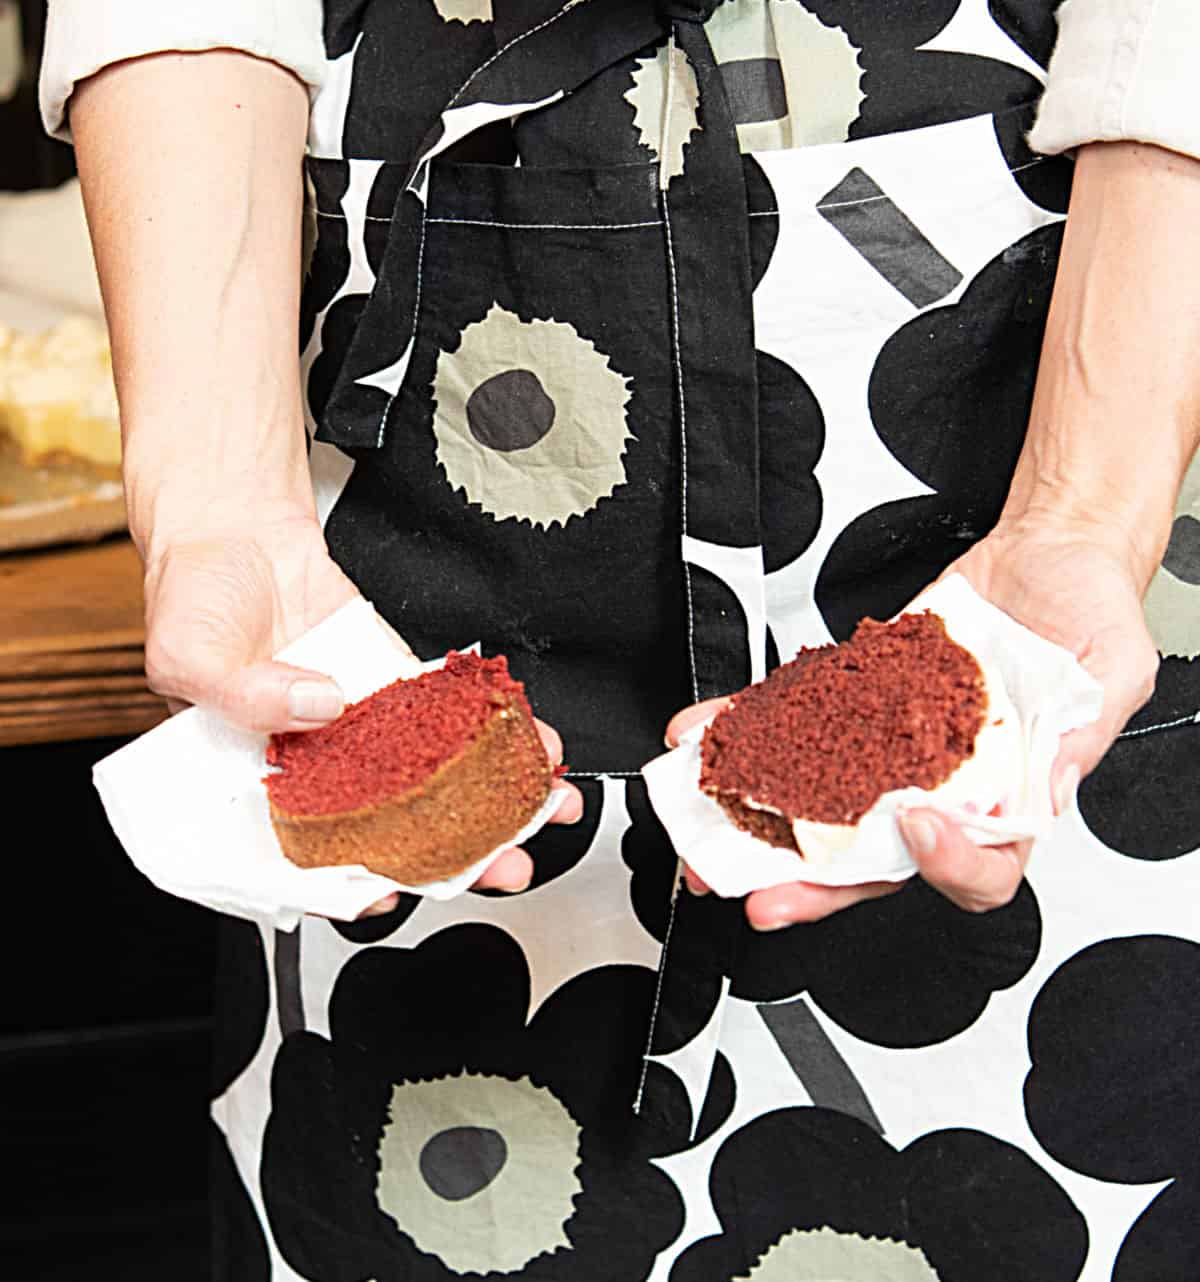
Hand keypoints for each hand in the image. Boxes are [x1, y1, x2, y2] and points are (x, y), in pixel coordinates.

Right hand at [143, 510, 581, 910]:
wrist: (236, 530)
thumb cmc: (193, 600)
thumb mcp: (189, 655)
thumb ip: (246, 694)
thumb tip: (321, 706)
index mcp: (261, 778)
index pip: (312, 850)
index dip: (354, 879)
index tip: (394, 891)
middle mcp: (321, 762)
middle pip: (393, 824)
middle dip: (455, 848)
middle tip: (504, 861)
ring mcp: (364, 725)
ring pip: (432, 776)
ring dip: (489, 794)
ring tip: (541, 803)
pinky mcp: (394, 683)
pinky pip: (447, 712)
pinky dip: (490, 726)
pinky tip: (528, 740)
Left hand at [665, 518, 1157, 928]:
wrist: (1048, 553)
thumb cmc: (1089, 616)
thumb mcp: (1112, 673)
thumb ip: (1082, 735)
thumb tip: (1049, 787)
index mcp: (1010, 798)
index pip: (980, 868)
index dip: (948, 864)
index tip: (921, 825)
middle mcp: (941, 785)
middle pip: (875, 859)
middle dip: (813, 883)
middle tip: (763, 893)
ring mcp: (892, 748)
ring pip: (818, 804)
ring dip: (758, 822)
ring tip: (707, 829)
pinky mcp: (857, 701)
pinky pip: (797, 725)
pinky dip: (747, 732)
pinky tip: (706, 736)